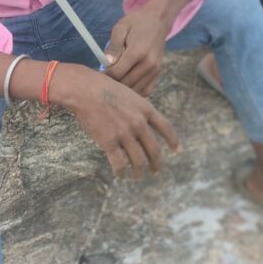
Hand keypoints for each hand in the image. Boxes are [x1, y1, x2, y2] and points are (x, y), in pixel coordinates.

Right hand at [51, 65, 179, 178]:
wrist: (84, 90)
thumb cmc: (103, 87)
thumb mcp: (129, 93)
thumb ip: (137, 109)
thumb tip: (142, 124)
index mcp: (145, 109)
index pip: (166, 128)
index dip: (173, 141)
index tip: (178, 150)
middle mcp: (139, 123)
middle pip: (154, 150)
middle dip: (156, 163)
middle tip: (155, 170)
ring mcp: (125, 133)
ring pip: (139, 160)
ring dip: (139, 171)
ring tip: (136, 176)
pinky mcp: (109, 142)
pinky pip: (119, 163)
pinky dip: (120, 172)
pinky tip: (119, 174)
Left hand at [103, 8, 168, 96]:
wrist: (157, 20)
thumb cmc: (136, 22)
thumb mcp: (120, 28)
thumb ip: (113, 47)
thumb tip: (107, 64)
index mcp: (137, 52)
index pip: (116, 73)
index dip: (104, 76)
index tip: (96, 75)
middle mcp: (148, 64)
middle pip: (125, 84)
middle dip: (112, 84)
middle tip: (103, 80)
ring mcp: (155, 70)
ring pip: (135, 90)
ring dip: (123, 90)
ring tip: (113, 82)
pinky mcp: (158, 73)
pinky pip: (146, 91)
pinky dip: (135, 92)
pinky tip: (126, 84)